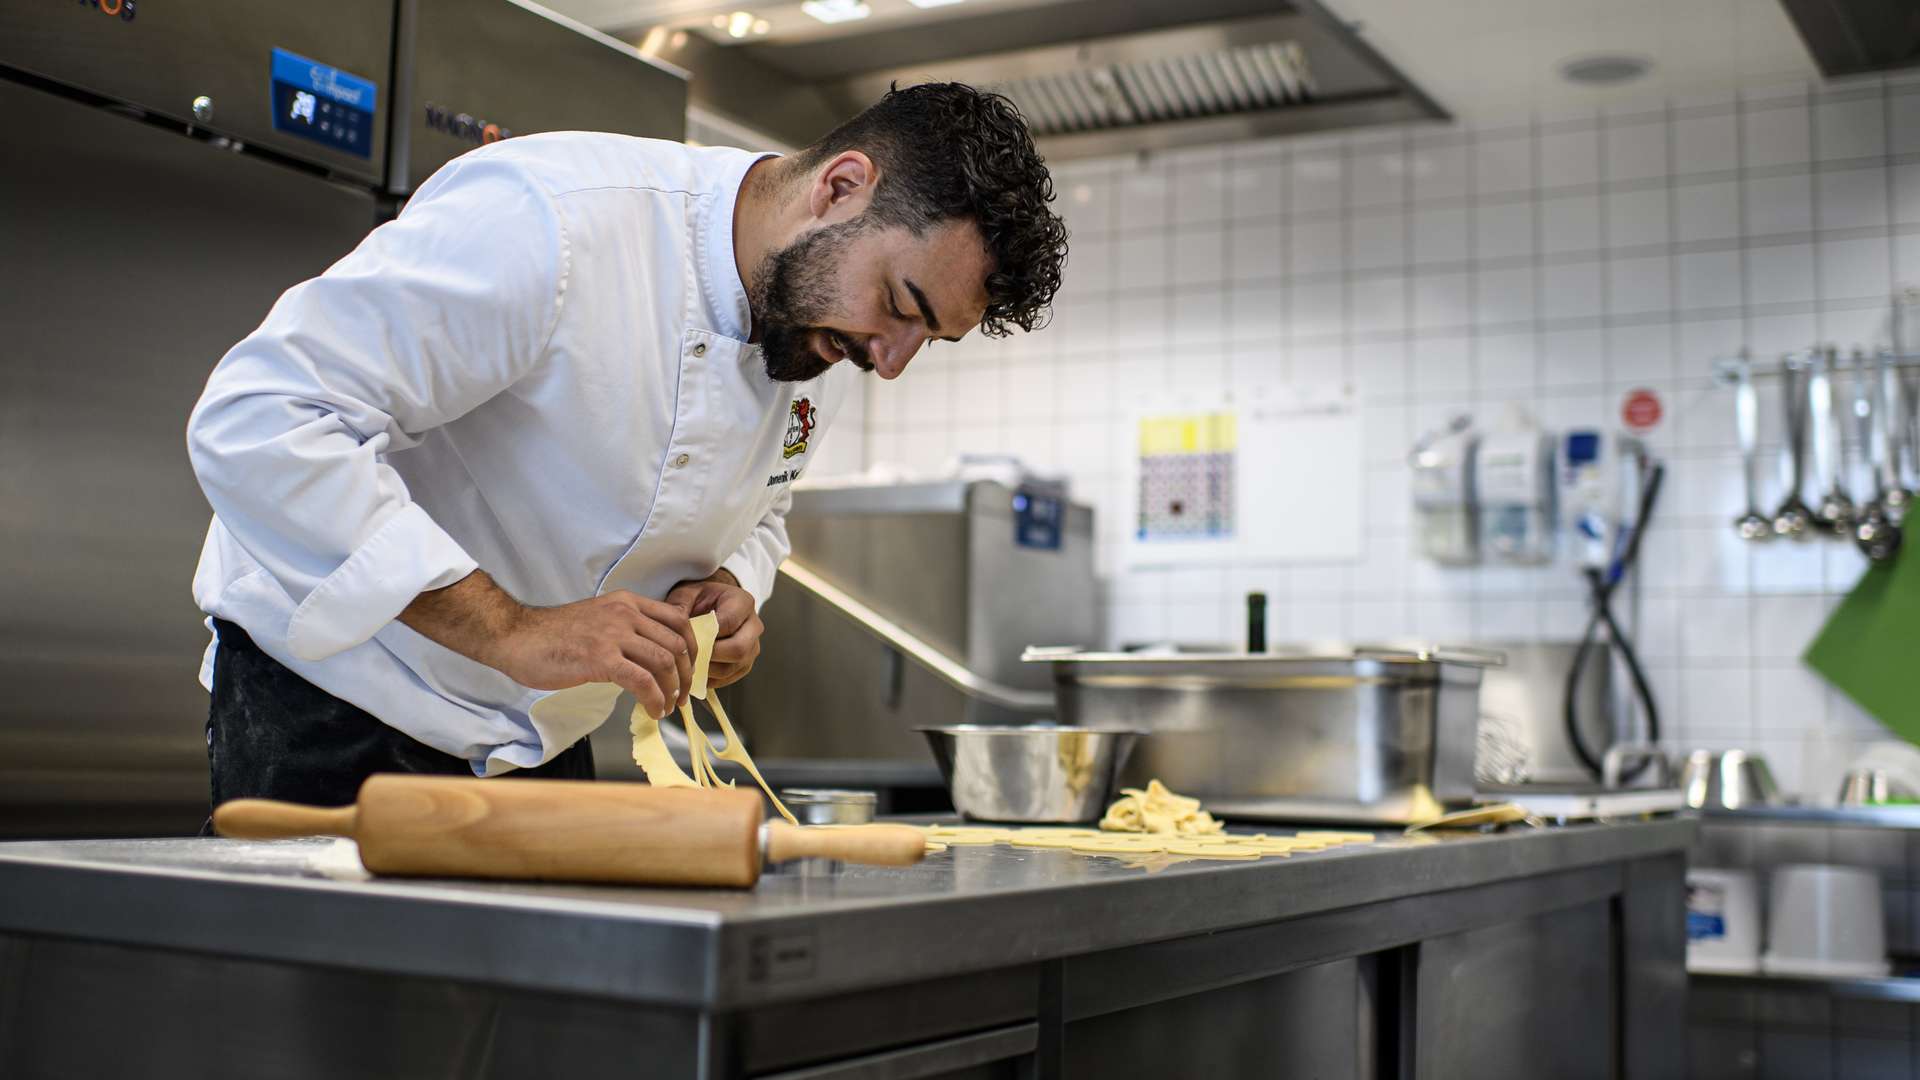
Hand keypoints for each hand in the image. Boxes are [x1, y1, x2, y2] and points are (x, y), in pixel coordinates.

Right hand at [490, 591, 699, 716]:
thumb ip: (626, 629)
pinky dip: (654, 700)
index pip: (678, 619)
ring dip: (672, 690)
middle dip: (685, 674)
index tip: (689, 669)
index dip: (692, 647)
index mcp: (627, 602)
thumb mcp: (599, 619)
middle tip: (681, 695)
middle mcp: (625, 613)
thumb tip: (652, 657)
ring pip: (664, 662)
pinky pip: (643, 682)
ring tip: (667, 707)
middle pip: (677, 643)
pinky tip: (652, 710)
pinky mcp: (601, 659)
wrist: (517, 638)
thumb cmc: (553, 635)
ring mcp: (613, 635)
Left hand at [666, 571, 762, 688]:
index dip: (705, 634)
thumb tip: (675, 628)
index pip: (728, 623)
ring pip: (731, 668)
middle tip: (686, 654)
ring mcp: (752, 648)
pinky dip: (707, 678)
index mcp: (743, 603)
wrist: (711, 606)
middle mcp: (754, 626)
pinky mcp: (745, 665)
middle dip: (708, 655)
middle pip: (738, 649)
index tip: (685, 637)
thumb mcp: (687, 593)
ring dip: (705, 669)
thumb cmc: (699, 599)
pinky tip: (693, 670)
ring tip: (687, 663)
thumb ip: (680, 605)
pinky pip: (727, 679)